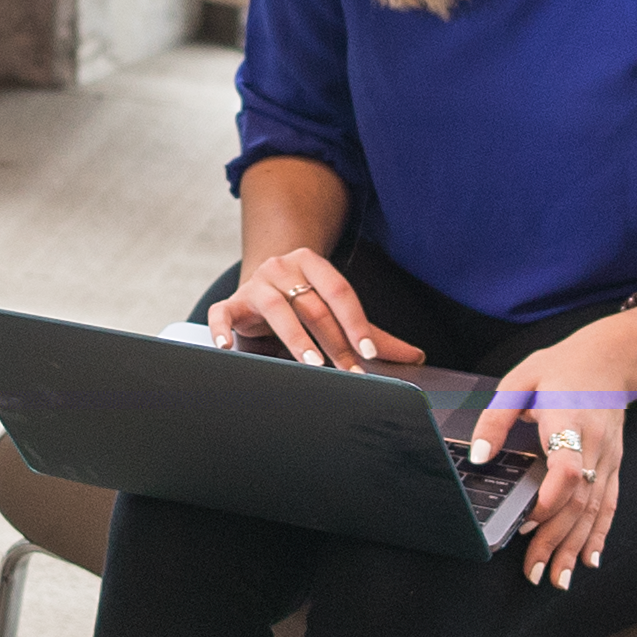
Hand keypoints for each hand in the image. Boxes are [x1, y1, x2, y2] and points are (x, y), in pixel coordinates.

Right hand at [203, 244, 415, 368]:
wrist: (261, 287)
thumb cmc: (303, 302)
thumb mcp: (336, 314)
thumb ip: (372, 335)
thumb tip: (415, 357)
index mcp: (312, 264)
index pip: (340, 291)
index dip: (356, 322)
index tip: (369, 352)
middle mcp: (282, 268)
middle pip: (312, 305)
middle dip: (333, 342)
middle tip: (349, 372)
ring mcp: (254, 284)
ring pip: (275, 309)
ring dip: (296, 339)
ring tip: (312, 364)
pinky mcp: (230, 303)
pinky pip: (222, 314)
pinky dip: (221, 330)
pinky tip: (226, 347)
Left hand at [468, 342, 636, 589]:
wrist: (612, 359)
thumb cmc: (562, 368)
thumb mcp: (521, 381)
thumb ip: (496, 418)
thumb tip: (477, 455)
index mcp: (569, 422)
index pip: (567, 470)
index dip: (549, 500)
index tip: (528, 522)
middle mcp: (594, 446)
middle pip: (578, 502)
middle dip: (556, 541)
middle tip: (535, 573)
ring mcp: (608, 459)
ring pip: (594, 510)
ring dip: (575, 548)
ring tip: (558, 579)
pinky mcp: (613, 466)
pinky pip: (608, 505)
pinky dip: (599, 535)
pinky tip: (590, 560)